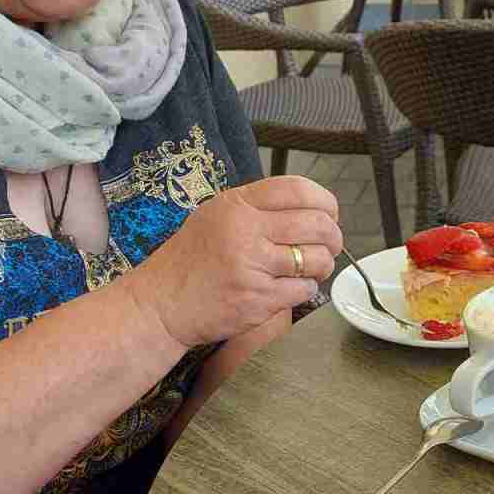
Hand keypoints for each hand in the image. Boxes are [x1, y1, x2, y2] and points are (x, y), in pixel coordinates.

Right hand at [124, 175, 341, 348]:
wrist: (159, 304)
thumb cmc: (190, 261)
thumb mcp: (216, 217)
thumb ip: (258, 208)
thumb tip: (311, 210)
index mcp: (236, 205)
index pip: (298, 189)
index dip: (325, 202)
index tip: (330, 215)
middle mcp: (245, 231)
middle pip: (317, 224)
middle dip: (333, 237)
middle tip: (329, 246)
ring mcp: (252, 266)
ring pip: (317, 259)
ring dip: (322, 266)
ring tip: (308, 269)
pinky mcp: (258, 298)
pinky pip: (305, 290)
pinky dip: (305, 290)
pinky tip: (289, 288)